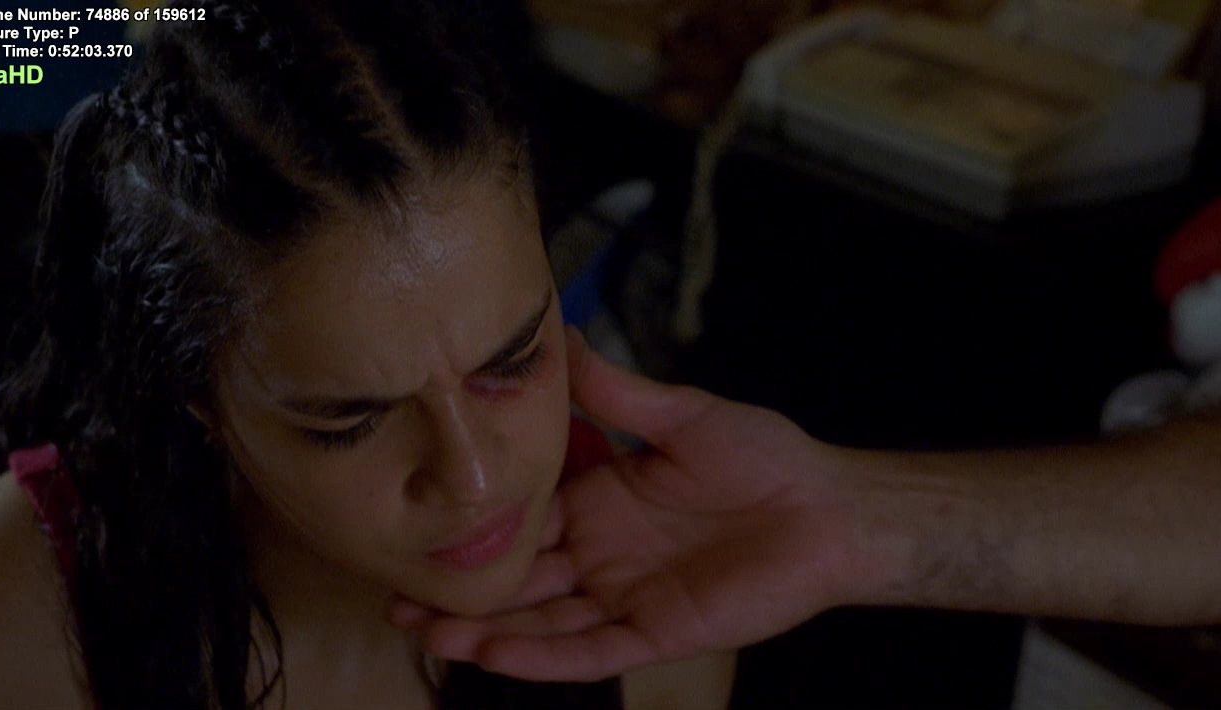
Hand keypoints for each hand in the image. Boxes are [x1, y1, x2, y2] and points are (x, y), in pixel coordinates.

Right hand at [390, 328, 868, 680]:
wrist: (830, 509)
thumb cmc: (764, 456)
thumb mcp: (682, 414)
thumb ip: (616, 392)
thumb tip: (562, 334)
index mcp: (598, 498)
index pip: (519, 514)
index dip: (469, 520)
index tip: (413, 516)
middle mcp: (599, 551)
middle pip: (515, 575)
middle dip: (457, 585)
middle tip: (391, 587)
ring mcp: (622, 596)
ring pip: (538, 621)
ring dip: (480, 628)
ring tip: (419, 627)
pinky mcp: (654, 634)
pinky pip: (588, 653)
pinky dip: (539, 659)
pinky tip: (490, 655)